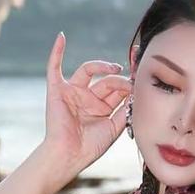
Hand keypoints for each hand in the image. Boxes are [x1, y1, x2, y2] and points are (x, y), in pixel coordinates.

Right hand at [42, 34, 131, 177]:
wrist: (69, 155)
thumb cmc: (90, 147)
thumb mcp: (115, 126)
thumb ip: (126, 108)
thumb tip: (136, 90)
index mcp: (101, 107)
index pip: (117, 88)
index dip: (128, 80)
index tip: (139, 70)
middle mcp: (87, 97)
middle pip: (106, 80)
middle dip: (119, 81)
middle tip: (129, 84)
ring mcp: (72, 92)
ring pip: (89, 70)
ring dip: (102, 66)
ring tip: (115, 69)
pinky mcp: (57, 90)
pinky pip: (54, 67)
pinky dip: (57, 52)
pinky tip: (61, 37)